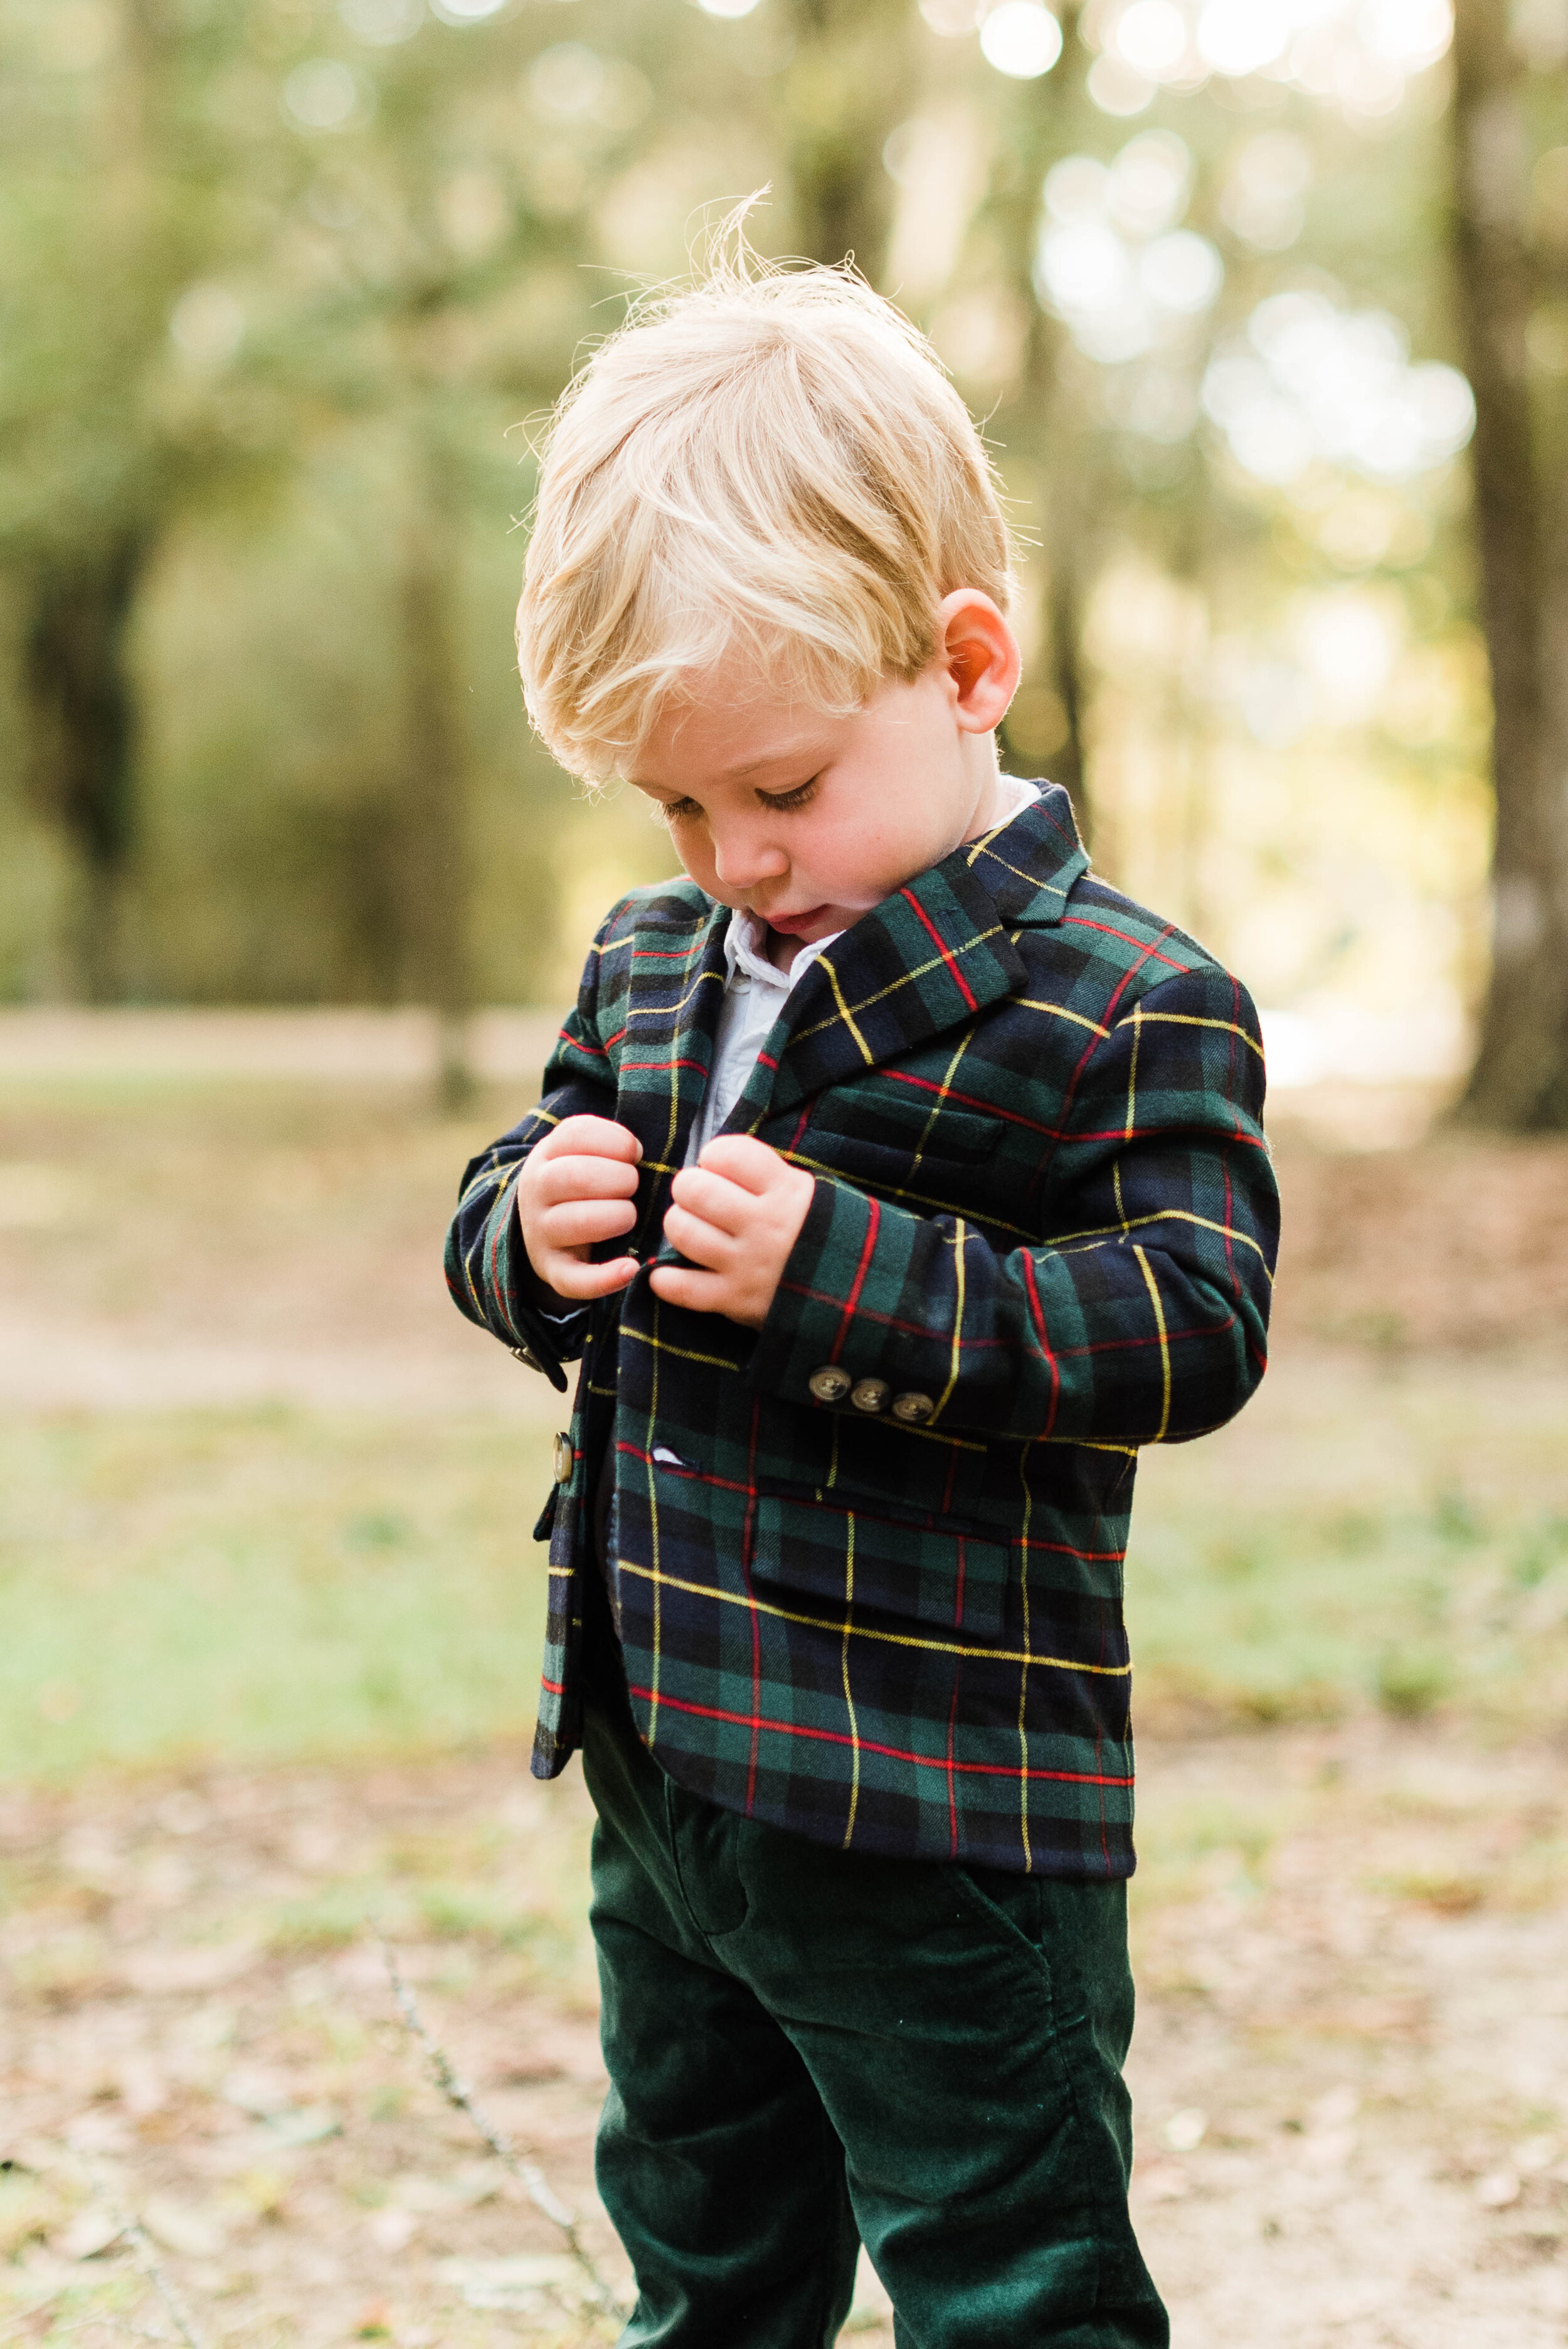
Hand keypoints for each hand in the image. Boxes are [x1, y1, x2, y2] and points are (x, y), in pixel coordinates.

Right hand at [515, 1114, 642, 1302]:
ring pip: (576, 1222)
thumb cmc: (583, 1181)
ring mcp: (541, 1233)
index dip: (616, 1141)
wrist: (544, 1224)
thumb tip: (637, 1151)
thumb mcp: (584, 1151)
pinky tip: (631, 1268)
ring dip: (615, 1217)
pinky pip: (575, 1280)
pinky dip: (605, 1278)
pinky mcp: (554, 1270)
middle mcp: (536, 1191)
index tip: (634, 1153)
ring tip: (629, 1217)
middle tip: (633, 1185)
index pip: (577, 1134)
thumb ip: (610, 1141)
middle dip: (618, 1178)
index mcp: (547, 1154)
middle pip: (574, 1176)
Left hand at [649, 1136, 814, 1327]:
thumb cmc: (824, 1235)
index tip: (719, 1167)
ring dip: (678, 1226)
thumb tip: (715, 1161)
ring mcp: (749, 1265)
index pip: (728, 1153)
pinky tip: (669, 1273)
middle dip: (688, 1189)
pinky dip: (665, 1280)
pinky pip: (681, 1288)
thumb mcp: (810, 1193)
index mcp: (788, 1191)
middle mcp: (766, 1225)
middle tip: (699, 1199)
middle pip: (694, 1189)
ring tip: (692, 1230)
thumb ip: (767, 1175)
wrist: (860, 1296)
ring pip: (681, 1231)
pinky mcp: (737, 1301)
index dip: (714, 1156)